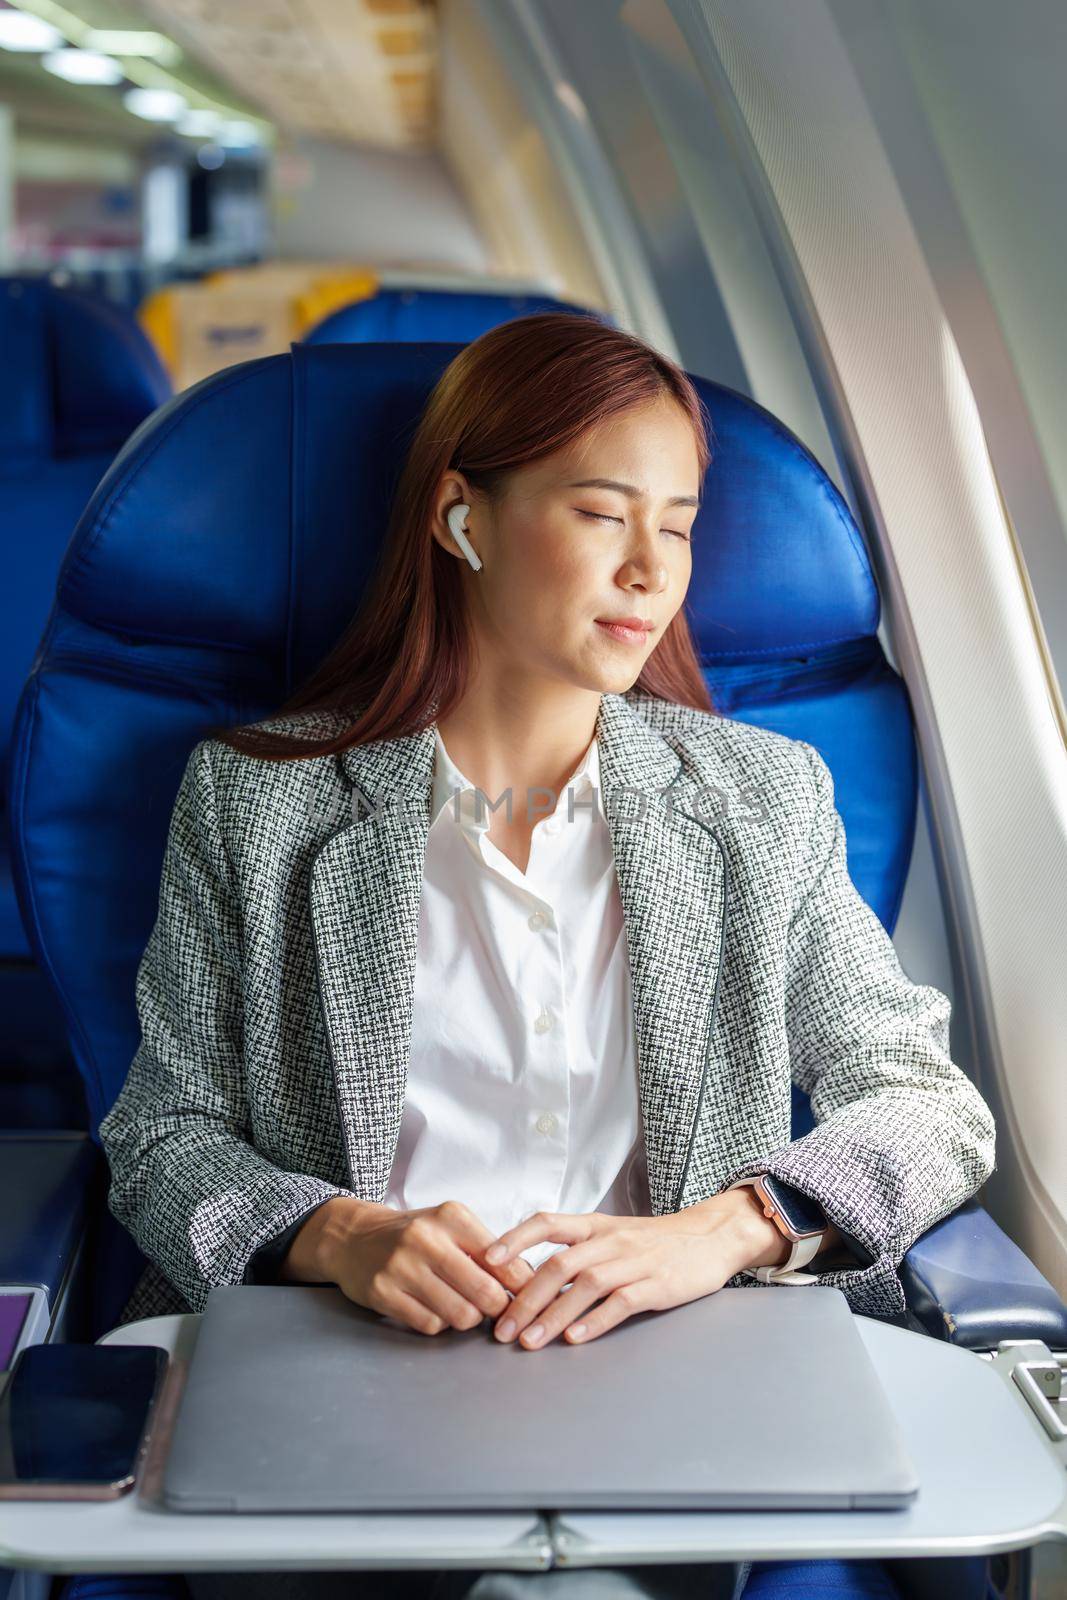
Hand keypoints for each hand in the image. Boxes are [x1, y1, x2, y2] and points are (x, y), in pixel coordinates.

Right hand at [320, 1197, 536, 1335]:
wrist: (354, 1237)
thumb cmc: (415, 1235)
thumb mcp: (451, 1227)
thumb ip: (488, 1250)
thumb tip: (531, 1283)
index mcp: (451, 1217)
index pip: (503, 1260)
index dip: (521, 1286)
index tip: (528, 1297)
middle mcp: (426, 1238)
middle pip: (486, 1293)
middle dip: (499, 1309)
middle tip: (498, 1311)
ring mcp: (401, 1267)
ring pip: (460, 1315)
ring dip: (468, 1319)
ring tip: (462, 1307)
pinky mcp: (383, 1293)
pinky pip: (430, 1325)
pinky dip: (439, 1324)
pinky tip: (433, 1308)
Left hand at [484, 1189, 786, 1350]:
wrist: (710, 1236)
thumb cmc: (653, 1242)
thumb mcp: (612, 1236)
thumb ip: (576, 1253)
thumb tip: (528, 1283)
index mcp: (595, 1225)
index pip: (547, 1222)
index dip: (515, 1239)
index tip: (486, 1261)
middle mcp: (610, 1240)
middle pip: (559, 1265)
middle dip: (526, 1299)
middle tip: (501, 1329)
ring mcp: (635, 1262)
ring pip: (586, 1285)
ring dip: (553, 1315)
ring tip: (530, 1342)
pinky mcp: (658, 1285)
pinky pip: (622, 1302)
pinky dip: (596, 1321)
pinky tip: (575, 1339)